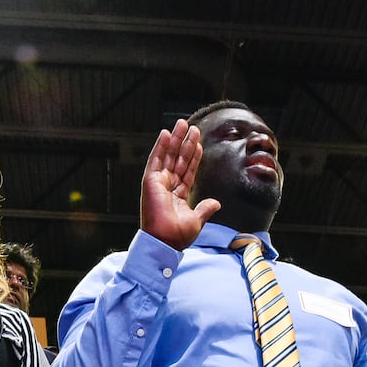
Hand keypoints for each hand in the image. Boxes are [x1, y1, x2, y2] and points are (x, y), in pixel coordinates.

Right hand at [139, 119, 221, 250]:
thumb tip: (216, 203)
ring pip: (168, 156)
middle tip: (192, 127)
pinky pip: (156, 160)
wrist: (165, 242)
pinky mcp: (150, 181)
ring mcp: (158, 183)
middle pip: (178, 159)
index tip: (199, 143)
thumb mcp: (197, 220)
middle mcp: (167, 187)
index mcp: (178, 195)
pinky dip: (160, 146)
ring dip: (176, 139)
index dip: (193, 157)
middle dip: (186, 143)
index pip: (187, 171)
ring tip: (182, 124)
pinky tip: (166, 134)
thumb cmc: (177, 236)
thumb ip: (205, 209)